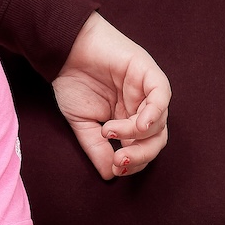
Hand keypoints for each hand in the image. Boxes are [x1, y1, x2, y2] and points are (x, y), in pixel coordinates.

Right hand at [52, 12, 170, 178]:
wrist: (63, 49)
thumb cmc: (72, 81)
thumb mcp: (83, 124)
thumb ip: (97, 149)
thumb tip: (111, 175)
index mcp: (129, 119)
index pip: (143, 149)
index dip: (133, 163)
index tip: (114, 167)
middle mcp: (142, 106)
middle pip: (156, 140)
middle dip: (140, 155)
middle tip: (119, 159)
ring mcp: (147, 89)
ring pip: (159, 122)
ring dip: (134, 134)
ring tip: (108, 130)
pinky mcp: (148, 72)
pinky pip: (162, 96)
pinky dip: (154, 113)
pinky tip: (140, 125)